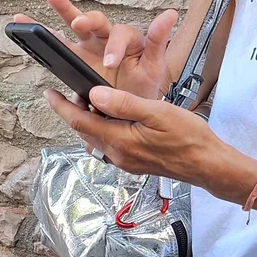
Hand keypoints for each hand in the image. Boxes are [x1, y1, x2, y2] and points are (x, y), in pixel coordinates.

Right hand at [12, 0, 177, 99]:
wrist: (131, 107)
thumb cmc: (145, 84)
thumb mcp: (156, 65)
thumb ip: (159, 40)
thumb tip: (171, 14)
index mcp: (127, 40)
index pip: (120, 35)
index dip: (115, 47)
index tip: (111, 63)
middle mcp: (106, 39)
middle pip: (95, 21)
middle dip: (86, 20)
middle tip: (79, 25)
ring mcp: (89, 47)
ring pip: (74, 25)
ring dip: (63, 11)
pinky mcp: (75, 58)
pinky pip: (57, 44)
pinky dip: (42, 33)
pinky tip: (23, 22)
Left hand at [45, 84, 219, 185]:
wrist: (208, 164)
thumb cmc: (189, 138)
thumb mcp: (157, 112)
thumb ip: (124, 103)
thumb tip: (95, 94)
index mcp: (120, 141)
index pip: (80, 122)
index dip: (62, 107)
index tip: (49, 93)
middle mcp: (118, 155)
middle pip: (85, 131)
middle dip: (73, 112)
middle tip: (69, 92)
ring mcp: (126, 161)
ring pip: (96, 139)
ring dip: (89, 121)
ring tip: (91, 102)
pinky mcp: (134, 163)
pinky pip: (110, 145)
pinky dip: (104, 130)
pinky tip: (114, 120)